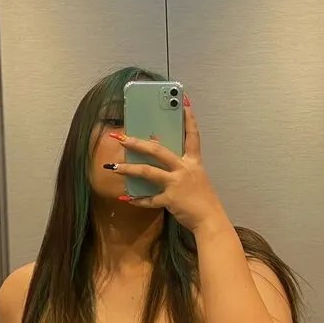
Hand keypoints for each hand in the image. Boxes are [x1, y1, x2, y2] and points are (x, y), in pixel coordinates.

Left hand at [108, 98, 227, 232]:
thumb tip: (158, 147)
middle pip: (158, 150)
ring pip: (148, 172)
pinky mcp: (170, 199)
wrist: (211, 220)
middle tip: (121, 137)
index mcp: (193, 161)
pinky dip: (137, 200)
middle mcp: (184, 168)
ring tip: (112, 167)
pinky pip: (149, 199)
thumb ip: (180, 164)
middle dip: (137, 143)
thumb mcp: (195, 177)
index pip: (193, 136)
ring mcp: (177, 183)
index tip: (184, 102)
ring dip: (128, 169)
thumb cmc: (203, 198)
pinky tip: (126, 199)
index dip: (189, 119)